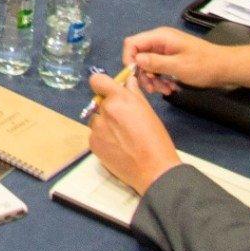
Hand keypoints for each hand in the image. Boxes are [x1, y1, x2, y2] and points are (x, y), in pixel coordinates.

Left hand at [86, 71, 180, 195]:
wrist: (154, 170)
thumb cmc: (156, 139)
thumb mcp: (148, 112)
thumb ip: (134, 94)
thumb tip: (128, 80)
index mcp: (119, 99)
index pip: (97, 80)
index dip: (102, 86)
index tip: (109, 93)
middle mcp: (104, 110)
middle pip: (99, 103)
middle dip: (109, 109)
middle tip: (123, 123)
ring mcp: (96, 127)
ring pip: (96, 120)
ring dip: (104, 125)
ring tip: (121, 138)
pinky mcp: (92, 143)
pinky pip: (95, 135)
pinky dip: (103, 139)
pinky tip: (117, 148)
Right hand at [122, 26, 249, 95]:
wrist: (226, 68)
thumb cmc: (203, 65)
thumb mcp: (178, 66)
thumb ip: (155, 62)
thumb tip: (136, 60)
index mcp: (160, 38)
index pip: (132, 43)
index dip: (129, 59)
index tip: (134, 76)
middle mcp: (160, 41)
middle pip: (139, 55)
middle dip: (144, 74)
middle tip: (152, 89)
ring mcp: (165, 50)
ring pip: (148, 64)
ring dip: (154, 79)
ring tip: (165, 91)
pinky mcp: (171, 59)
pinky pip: (158, 68)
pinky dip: (161, 79)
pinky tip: (171, 88)